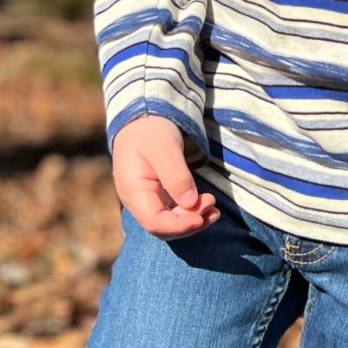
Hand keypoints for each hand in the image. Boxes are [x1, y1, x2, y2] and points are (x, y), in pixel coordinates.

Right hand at [111, 116, 218, 238]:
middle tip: (212, 206)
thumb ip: (176, 175)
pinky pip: (172, 214)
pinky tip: (207, 206)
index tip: (201, 217)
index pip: (154, 222)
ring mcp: (147, 200)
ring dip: (193, 220)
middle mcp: (137, 201)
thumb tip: (190, 203)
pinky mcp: (157, 197)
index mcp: (133, 191)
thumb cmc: (150, 130)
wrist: (142, 120)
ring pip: (169, 223)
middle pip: (163, 227)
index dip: (179, 226)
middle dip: (189, 223)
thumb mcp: (164, 148)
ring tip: (214, 210)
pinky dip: (190, 213)